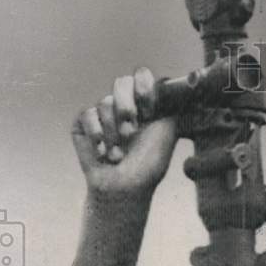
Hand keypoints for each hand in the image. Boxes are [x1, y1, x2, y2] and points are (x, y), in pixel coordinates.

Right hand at [72, 67, 177, 200]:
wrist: (123, 188)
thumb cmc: (148, 165)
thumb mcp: (167, 131)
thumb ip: (171, 103)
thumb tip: (181, 82)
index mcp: (145, 105)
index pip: (142, 77)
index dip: (144, 90)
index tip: (149, 111)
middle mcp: (124, 106)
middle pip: (121, 82)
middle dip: (127, 108)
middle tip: (131, 131)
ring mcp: (103, 114)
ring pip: (104, 102)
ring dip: (114, 132)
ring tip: (119, 153)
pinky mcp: (83, 124)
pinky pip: (88, 114)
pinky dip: (97, 135)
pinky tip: (102, 152)